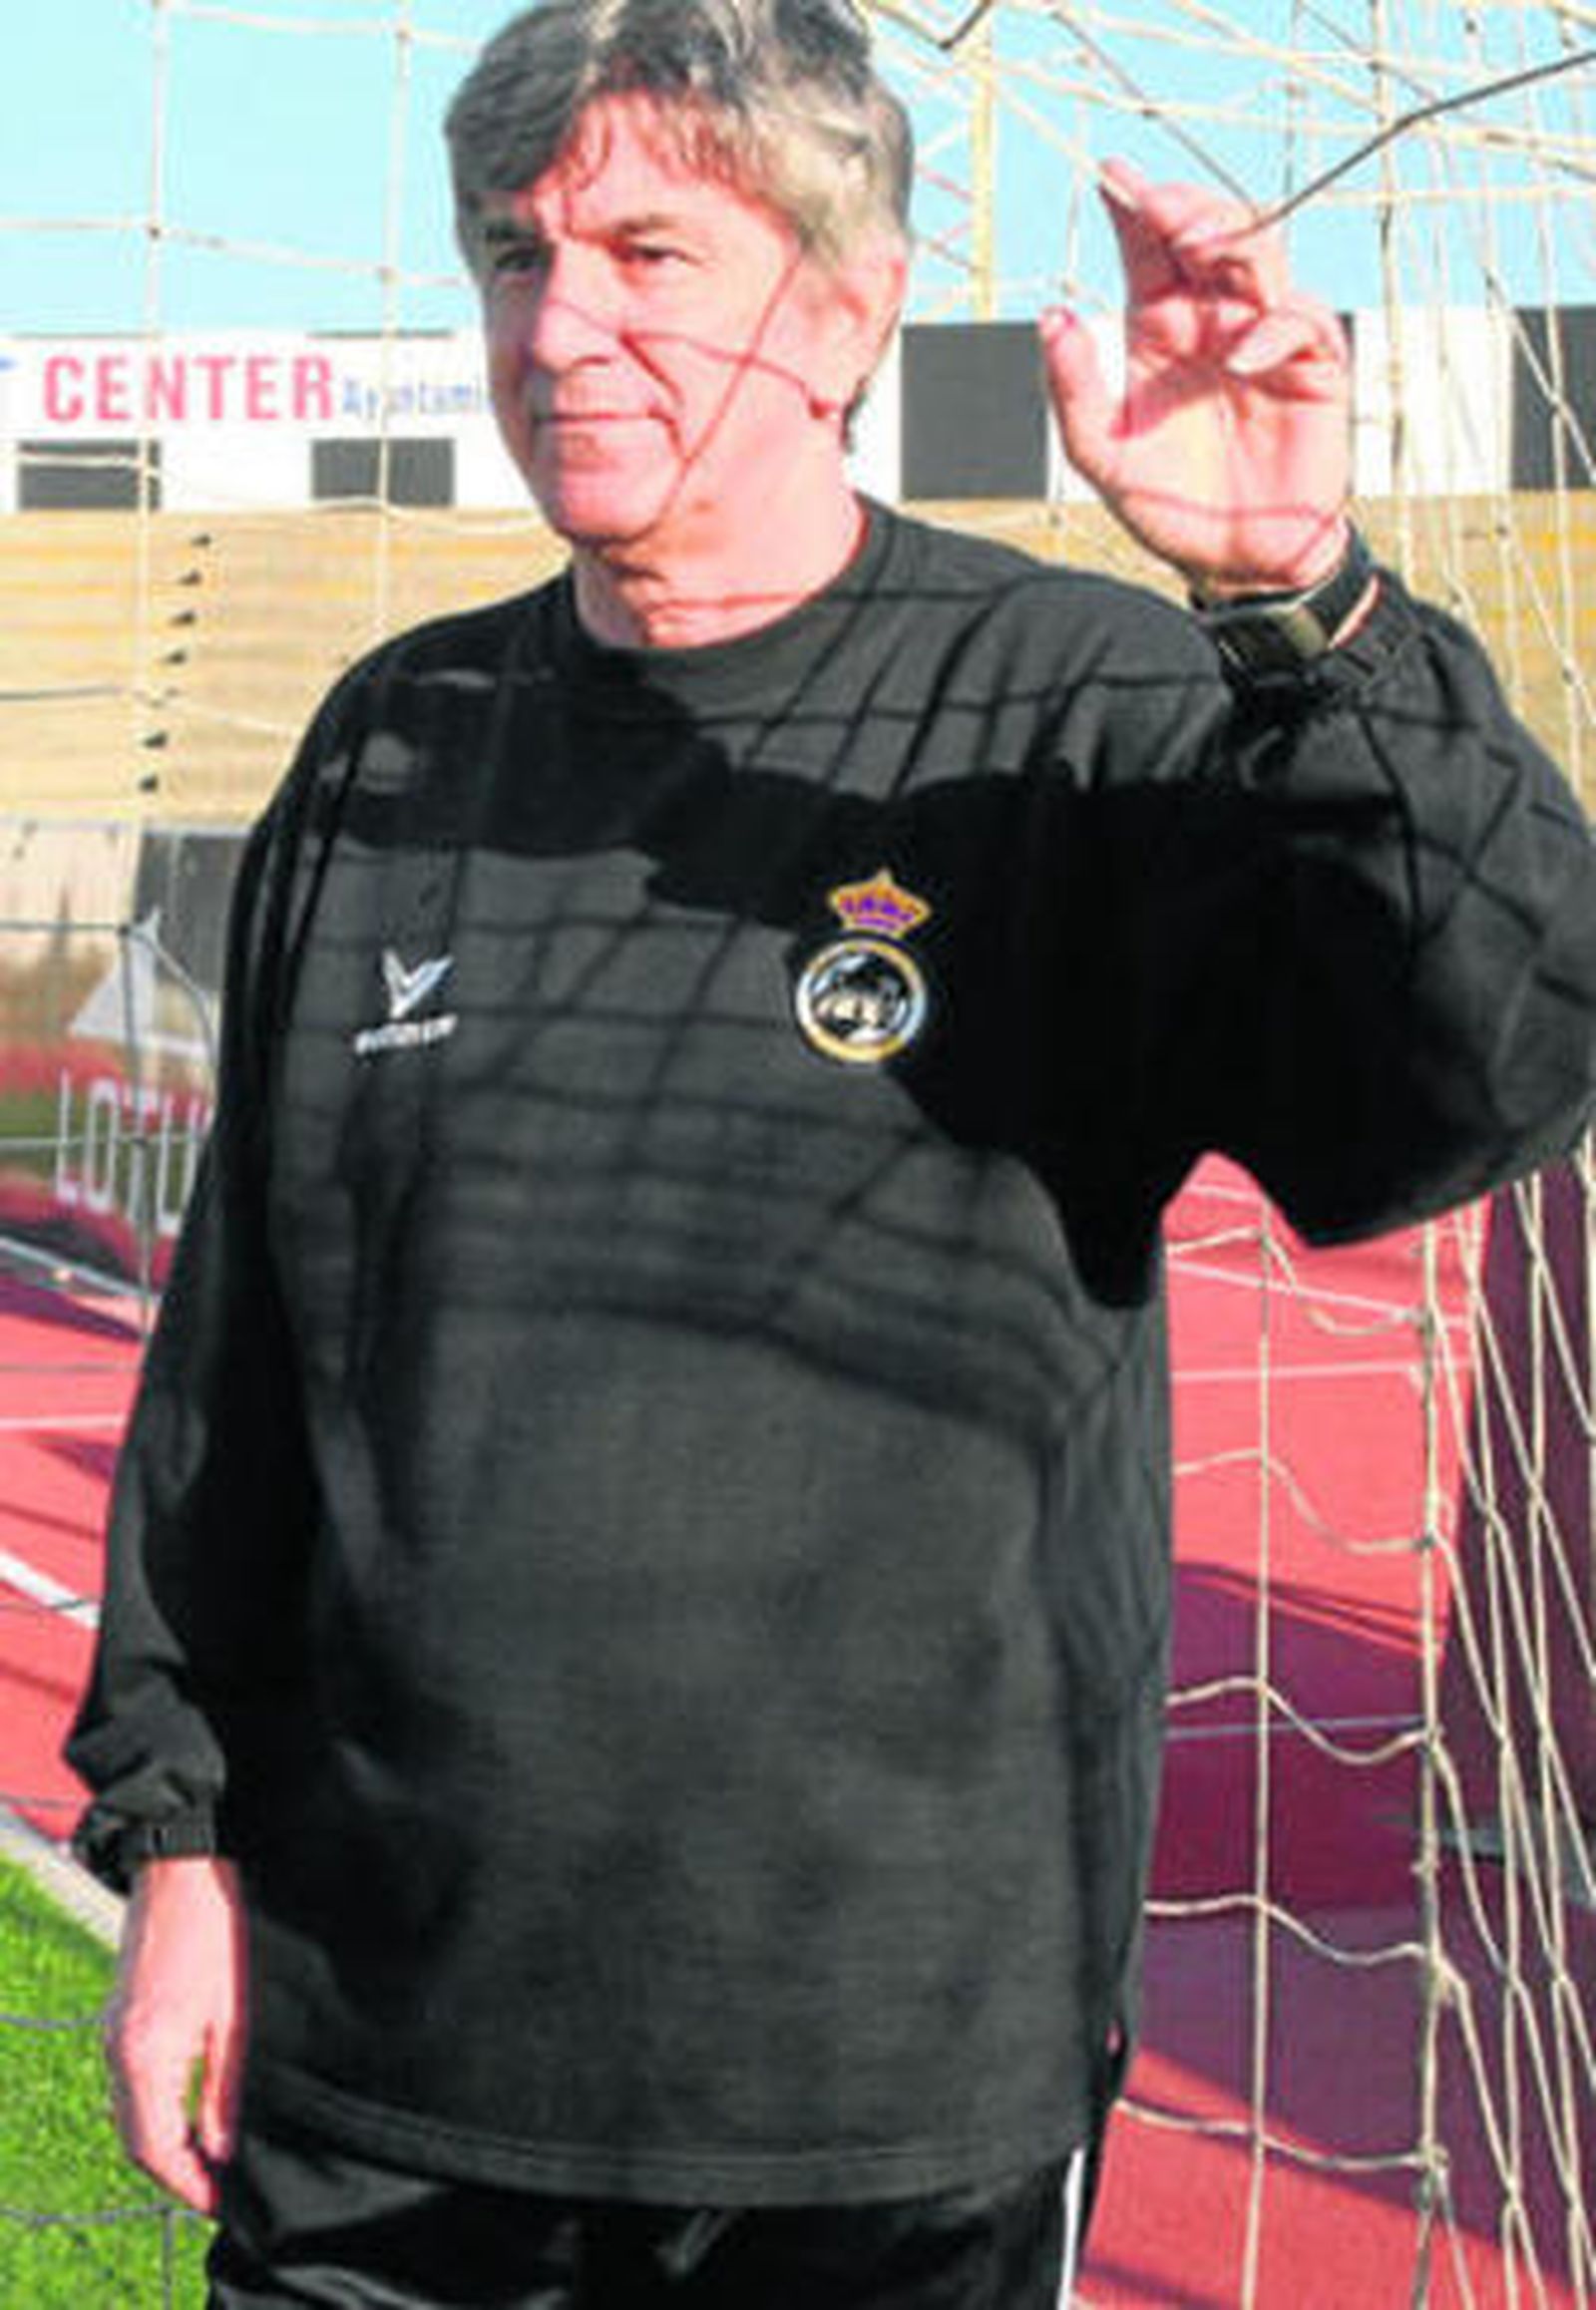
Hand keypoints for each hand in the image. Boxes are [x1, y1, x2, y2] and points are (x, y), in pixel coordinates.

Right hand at [104, 1855, 247, 2215]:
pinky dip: (159, 2112)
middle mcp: (119, 2050)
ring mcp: (116, 2032)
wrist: (187, 1860)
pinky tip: (194, 2115)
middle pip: (137, 2140)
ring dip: (168, 2145)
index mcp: (145, 2053)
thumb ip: (227, 2089)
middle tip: (224, 2192)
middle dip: (177, 2173)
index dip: (188, 2185)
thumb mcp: (238, 2015)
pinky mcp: (125, 2016)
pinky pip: (134, 2085)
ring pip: (133, 2115)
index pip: (153, 2149)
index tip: (224, 2204)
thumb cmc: (220, 1928)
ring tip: (216, 2161)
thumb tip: (226, 2151)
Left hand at [1040, 162, 1352, 591]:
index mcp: (1160, 328)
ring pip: (1261, 256)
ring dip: (1233, 239)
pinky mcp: (1312, 367)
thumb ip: (1073, 389)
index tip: (1111, 174)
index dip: (1134, 206)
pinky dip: (1274, 328)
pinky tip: (1241, 354)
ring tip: (1197, 245)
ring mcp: (1265, 337)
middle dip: (1186, 207)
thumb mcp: (1102, 452)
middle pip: (1210, 232)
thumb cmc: (1168, 505)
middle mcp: (1213, 321)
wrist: (1232, 562)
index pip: (1149, 249)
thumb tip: (1052, 316)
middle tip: (1156, 204)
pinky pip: (1303, 321)